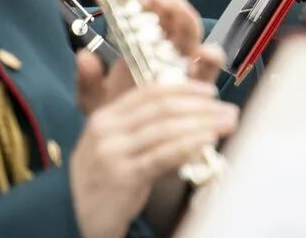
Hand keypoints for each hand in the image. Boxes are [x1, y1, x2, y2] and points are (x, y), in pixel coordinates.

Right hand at [68, 83, 237, 237]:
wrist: (78, 217)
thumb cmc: (106, 177)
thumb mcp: (116, 143)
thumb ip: (143, 122)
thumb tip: (188, 102)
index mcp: (104, 116)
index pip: (150, 92)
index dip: (184, 88)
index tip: (210, 92)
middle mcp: (105, 130)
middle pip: (163, 108)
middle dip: (202, 106)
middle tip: (228, 110)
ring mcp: (111, 153)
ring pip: (166, 129)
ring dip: (203, 123)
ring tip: (227, 123)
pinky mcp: (122, 176)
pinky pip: (163, 155)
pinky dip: (189, 144)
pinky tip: (208, 140)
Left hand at [76, 0, 222, 112]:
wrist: (132, 154)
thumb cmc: (119, 122)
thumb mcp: (94, 103)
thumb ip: (87, 82)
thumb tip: (82, 55)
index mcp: (143, 47)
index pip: (154, 11)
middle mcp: (167, 51)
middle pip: (175, 16)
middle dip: (168, 0)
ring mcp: (185, 66)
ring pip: (192, 33)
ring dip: (184, 16)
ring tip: (173, 9)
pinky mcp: (199, 86)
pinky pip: (211, 67)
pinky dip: (212, 56)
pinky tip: (204, 52)